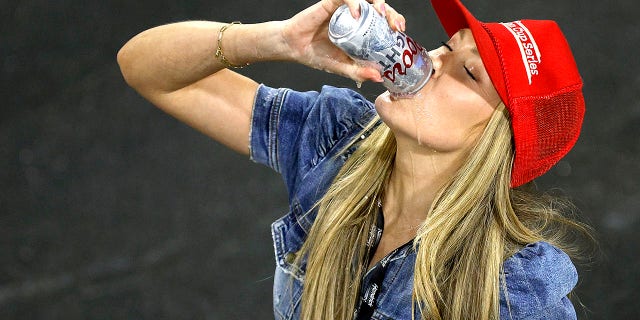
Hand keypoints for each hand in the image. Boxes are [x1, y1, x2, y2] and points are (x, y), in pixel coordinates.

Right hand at [281, 0, 405, 81]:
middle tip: (396, 25)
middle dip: (392, 13)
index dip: (395, 22)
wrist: (295, 49)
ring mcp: (345, 8)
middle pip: (380, 8)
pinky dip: (354, 3)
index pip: (384, 22)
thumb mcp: (342, 67)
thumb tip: (378, 77)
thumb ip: (359, 71)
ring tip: (380, 14)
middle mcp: (356, 16)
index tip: (400, 32)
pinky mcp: (331, 3)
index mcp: (362, 30)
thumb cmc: (318, 55)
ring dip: (378, 3)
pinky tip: (355, 14)